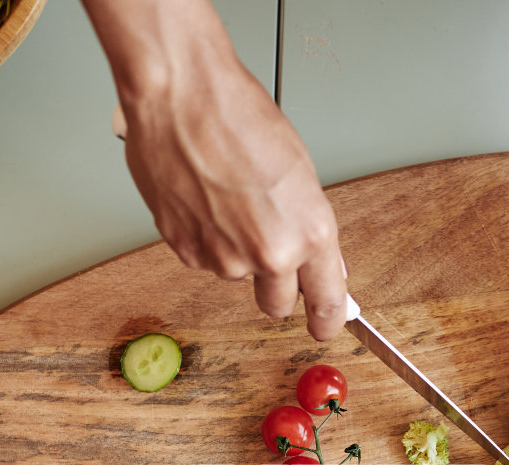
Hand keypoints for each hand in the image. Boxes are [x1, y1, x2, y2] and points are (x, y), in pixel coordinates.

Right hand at [116, 48, 346, 340]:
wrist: (180, 95)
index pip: (327, 301)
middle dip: (276, 285)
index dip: (328, 320)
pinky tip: (202, 197)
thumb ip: (308, 225)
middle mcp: (269, 253)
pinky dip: (203, 236)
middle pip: (277, 303)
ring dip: (233, 249)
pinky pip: (202, 257)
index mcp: (309, 233)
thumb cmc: (238, 116)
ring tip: (226, 197)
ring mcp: (223, 257)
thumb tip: (319, 257)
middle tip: (266, 243)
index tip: (327, 326)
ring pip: (235, 274)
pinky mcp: (185, 251)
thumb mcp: (299, 171)